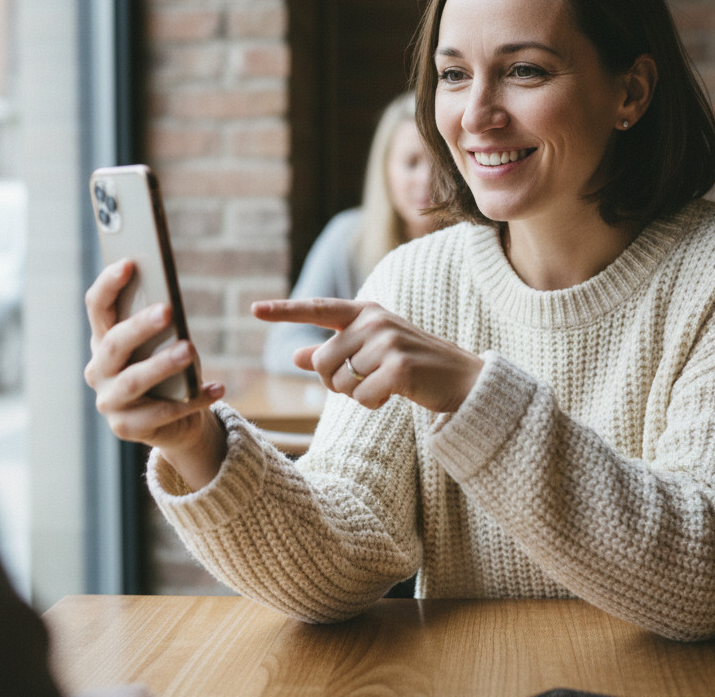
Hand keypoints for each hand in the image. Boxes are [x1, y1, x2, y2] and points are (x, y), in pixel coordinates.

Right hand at [84, 259, 225, 488]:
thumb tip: (171, 300)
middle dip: (140, 326)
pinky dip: (192, 399)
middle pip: (115, 343)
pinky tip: (217, 388)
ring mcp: (109, 401)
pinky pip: (161, 413)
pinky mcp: (126, 428)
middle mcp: (98, 370)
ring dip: (162, 364)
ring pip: (134, 380)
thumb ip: (161, 325)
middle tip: (167, 310)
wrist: (174, 423)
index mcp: (103, 341)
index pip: (97, 307)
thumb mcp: (163, 344)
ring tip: (190, 350)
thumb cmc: (167, 372)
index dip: (108, 284)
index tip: (129, 262)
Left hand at [252, 297, 482, 413]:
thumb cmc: (412, 365)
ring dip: (357, 395)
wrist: (460, 380)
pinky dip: (372, 404)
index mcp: (365, 312)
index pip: (318, 309)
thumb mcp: (371, 352)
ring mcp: (388, 342)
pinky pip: (362, 397)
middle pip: (323, 361)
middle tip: (363, 383)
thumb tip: (295, 357)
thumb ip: (333, 352)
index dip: (284, 311)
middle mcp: (374, 321)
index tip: (254, 310)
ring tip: (384, 385)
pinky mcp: (399, 367)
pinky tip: (392, 396)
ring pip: (341, 382)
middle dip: (336, 382)